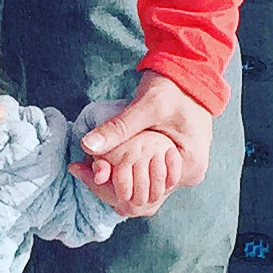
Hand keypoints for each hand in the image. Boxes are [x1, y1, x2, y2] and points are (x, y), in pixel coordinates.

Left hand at [73, 71, 215, 217]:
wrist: (190, 74)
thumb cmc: (173, 88)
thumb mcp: (146, 106)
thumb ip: (118, 128)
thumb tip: (86, 145)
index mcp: (189, 167)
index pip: (144, 194)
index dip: (111, 186)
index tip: (84, 170)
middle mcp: (189, 175)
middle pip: (144, 197)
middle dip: (112, 185)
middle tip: (83, 168)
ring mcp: (183, 171)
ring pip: (144, 188)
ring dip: (119, 178)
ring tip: (93, 164)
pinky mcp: (175, 163)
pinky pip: (148, 177)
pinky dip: (128, 171)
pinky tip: (108, 161)